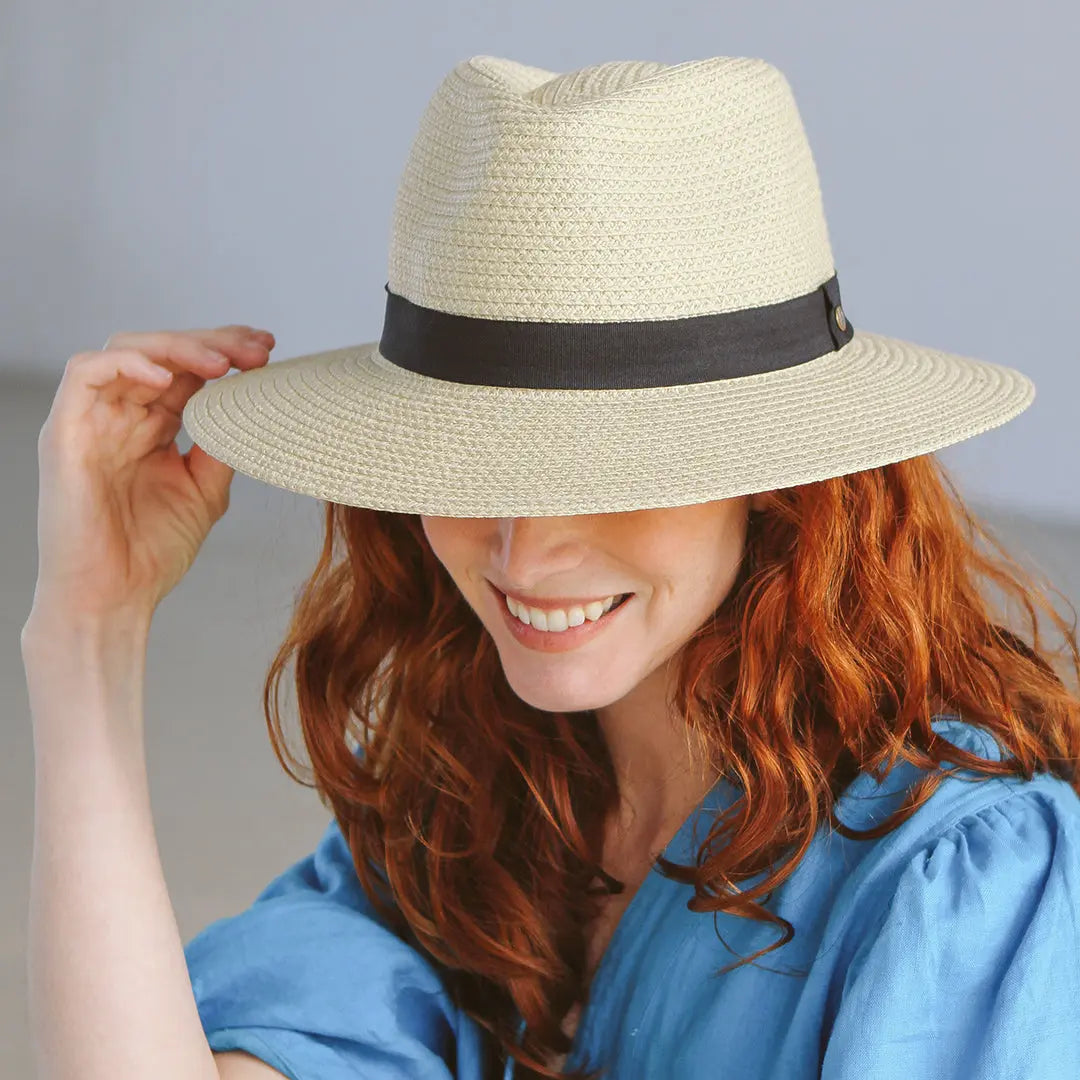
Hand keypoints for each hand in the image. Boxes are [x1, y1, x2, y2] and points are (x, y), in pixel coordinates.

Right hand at [25, 325, 273, 630]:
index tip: (270, 352)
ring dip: (179, 348)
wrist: (113, 599)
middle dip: (214, 343)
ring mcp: (91, 421)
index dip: (227, 352)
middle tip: (259, 349)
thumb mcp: (204, 489)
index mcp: (151, 427)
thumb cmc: (151, 552)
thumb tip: (251, 405)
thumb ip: (221, 445)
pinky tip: (168, 380)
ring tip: (223, 363)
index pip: (187, 370)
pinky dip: (127, 366)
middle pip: (163, 353)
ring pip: (128, 352)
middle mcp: (119, 416)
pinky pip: (85, 375)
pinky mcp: (64, 433)